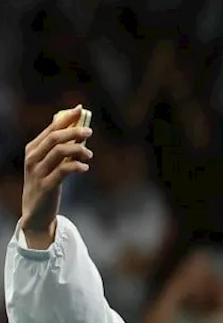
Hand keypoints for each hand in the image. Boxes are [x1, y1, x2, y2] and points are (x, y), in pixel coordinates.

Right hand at [22, 107, 92, 248]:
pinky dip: (76, 166)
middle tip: (89, 131)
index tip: (80, 109)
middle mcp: (32, 158)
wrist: (36, 212)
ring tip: (89, 155)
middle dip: (74, 132)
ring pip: (59, 152)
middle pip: (55, 138)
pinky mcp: (46, 186)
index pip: (51, 129)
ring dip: (78, 150)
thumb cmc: (47, 184)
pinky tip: (85, 168)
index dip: (66, 118)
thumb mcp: (50, 164)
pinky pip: (63, 171)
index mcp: (33, 149)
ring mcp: (37, 172)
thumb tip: (79, 131)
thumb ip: (60, 149)